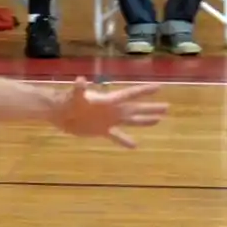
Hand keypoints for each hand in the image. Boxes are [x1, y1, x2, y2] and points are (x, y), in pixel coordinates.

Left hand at [50, 76, 167, 147]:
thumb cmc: (66, 102)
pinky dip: (125, 141)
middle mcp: (112, 110)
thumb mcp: (74, 96)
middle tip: (167, 107)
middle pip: (136, 108)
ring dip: (144, 121)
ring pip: (131, 120)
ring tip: (159, 120)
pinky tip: (135, 146)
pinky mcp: (101, 130)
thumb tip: (80, 80)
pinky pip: (117, 136)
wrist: (58, 112)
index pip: (130, 94)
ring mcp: (108, 120)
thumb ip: (79, 89)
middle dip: (151, 108)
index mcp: (109, 101)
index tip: (159, 87)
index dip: (144, 91)